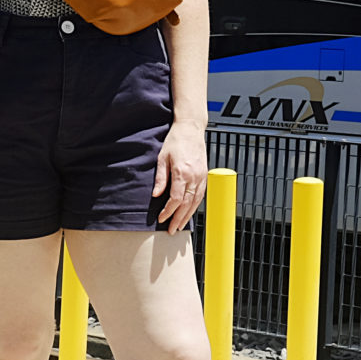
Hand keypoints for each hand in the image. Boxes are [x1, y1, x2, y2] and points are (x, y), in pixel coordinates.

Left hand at [152, 120, 208, 234]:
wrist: (191, 129)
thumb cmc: (175, 141)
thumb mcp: (162, 158)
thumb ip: (160, 178)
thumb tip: (156, 195)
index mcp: (182, 173)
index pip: (175, 199)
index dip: (168, 211)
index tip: (161, 218)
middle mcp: (194, 177)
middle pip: (186, 204)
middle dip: (178, 219)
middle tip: (172, 230)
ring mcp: (201, 177)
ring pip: (195, 202)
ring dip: (188, 216)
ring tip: (180, 226)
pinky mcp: (205, 176)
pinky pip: (200, 195)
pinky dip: (195, 206)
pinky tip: (189, 212)